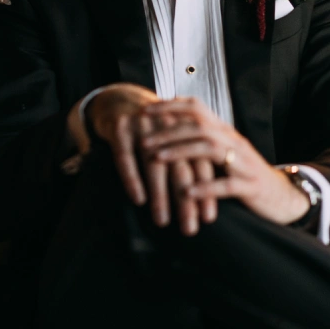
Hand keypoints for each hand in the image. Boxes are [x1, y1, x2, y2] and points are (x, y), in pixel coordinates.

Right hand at [77, 84, 215, 233]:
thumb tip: (210, 199)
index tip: (208, 219)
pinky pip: (125, 157)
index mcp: (186, 129)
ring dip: (160, 196)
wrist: (119, 99)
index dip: (206, 191)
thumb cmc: (153, 129)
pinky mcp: (119, 128)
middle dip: (187, 201)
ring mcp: (143, 126)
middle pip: (181, 167)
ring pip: (154, 165)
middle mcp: (168, 127)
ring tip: (162, 222)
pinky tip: (138, 200)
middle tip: (190, 229)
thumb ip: (192, 160)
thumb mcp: (174, 138)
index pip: (200, 164)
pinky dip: (132, 179)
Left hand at [138, 98, 310, 228]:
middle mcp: (234, 141)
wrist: (283, 197)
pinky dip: (206, 187)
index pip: (197, 108)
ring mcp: (244, 163)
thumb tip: (168, 129)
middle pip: (199, 127)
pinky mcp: (252, 186)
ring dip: (180, 152)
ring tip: (156, 159)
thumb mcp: (224, 153)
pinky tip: (187, 192)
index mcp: (225, 132)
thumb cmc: (245, 175)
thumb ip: (202, 141)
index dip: (170, 106)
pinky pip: (228, 185)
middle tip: (143, 139)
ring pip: (211, 149)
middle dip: (168, 132)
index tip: (144, 110)